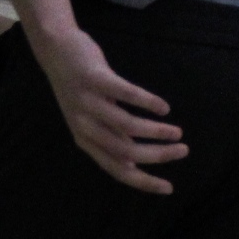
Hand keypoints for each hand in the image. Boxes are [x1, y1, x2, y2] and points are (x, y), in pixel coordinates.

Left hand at [30, 23, 186, 193]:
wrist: (54, 50)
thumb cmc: (80, 88)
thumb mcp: (92, 119)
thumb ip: (112, 138)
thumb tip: (136, 164)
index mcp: (85, 140)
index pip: (117, 170)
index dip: (144, 182)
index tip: (169, 188)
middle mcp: (84, 125)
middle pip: (126, 152)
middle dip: (159, 155)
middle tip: (183, 151)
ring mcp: (88, 102)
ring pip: (127, 126)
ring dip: (157, 131)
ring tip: (177, 131)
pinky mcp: (95, 78)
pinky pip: (126, 93)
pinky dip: (148, 102)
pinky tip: (164, 107)